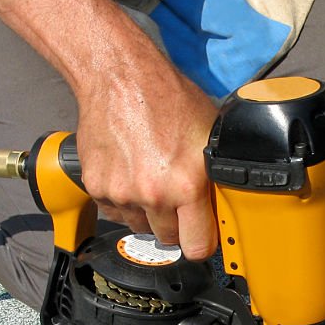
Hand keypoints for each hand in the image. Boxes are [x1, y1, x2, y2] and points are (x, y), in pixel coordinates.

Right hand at [73, 52, 218, 260]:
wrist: (119, 77)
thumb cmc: (166, 97)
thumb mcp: (209, 135)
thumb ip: (216, 174)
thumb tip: (227, 201)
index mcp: (187, 185)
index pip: (197, 246)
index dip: (202, 243)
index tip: (201, 236)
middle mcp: (153, 194)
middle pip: (168, 239)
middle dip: (175, 225)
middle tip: (176, 199)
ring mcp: (122, 193)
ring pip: (139, 225)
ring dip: (147, 212)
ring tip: (150, 178)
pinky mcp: (97, 187)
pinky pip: (115, 210)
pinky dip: (122, 199)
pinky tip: (129, 172)